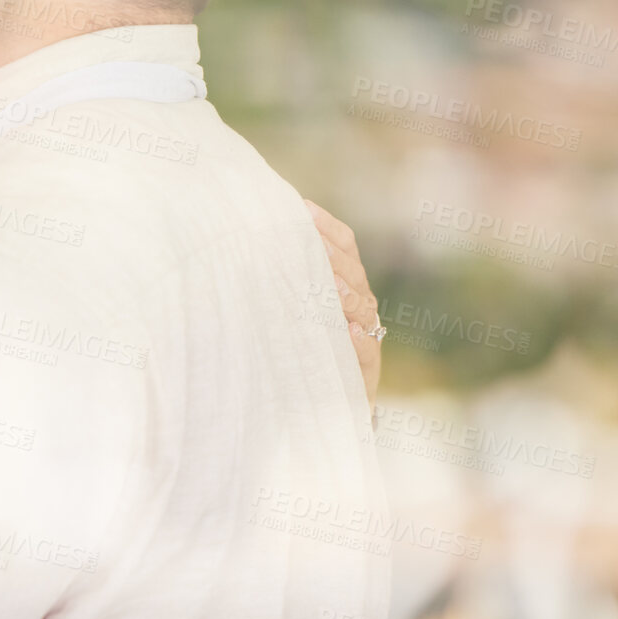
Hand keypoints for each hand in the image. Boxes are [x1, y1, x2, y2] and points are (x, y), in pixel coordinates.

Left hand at [305, 199, 381, 401]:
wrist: (319, 411)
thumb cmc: (300, 351)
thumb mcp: (291, 311)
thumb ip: (286, 279)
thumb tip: (251, 238)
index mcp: (344, 286)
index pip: (344, 248)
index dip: (327, 227)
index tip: (302, 207)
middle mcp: (359, 309)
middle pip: (353, 273)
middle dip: (332, 254)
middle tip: (309, 234)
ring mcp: (365, 340)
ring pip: (362, 310)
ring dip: (346, 295)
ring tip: (331, 283)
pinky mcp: (365, 375)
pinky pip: (365, 356)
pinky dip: (357, 342)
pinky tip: (349, 331)